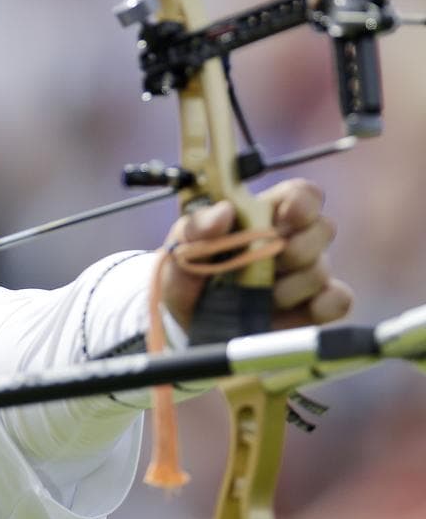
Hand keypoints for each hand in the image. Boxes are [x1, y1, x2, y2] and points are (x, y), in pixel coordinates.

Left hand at [162, 178, 353, 332]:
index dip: (302, 201)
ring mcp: (306, 274)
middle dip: (296, 247)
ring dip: (289, 285)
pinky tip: (288, 310)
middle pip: (323, 227)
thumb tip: (223, 211)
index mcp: (263, 215)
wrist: (189, 324)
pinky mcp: (314, 308)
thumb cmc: (190, 275)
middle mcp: (292, 240)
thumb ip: (195, 228)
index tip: (287, 213)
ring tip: (257, 296)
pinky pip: (338, 301)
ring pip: (321, 269)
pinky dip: (320, 305)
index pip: (301, 194)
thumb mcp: (180, 249)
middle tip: (268, 262)